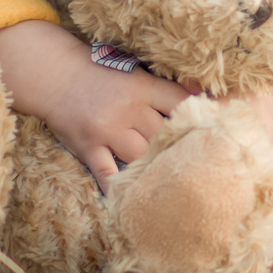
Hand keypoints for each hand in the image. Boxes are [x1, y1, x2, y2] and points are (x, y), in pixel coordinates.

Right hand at [0, 20, 190, 183]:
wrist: (56, 77)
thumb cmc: (102, 74)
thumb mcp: (135, 71)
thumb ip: (166, 87)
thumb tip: (203, 91)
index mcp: (142, 87)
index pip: (180, 102)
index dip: (199, 116)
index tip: (215, 130)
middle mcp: (127, 109)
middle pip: (164, 134)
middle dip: (178, 147)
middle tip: (195, 162)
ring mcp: (106, 130)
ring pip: (141, 156)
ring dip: (154, 167)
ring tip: (169, 180)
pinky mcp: (88, 147)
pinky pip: (107, 174)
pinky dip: (119, 188)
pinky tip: (133, 201)